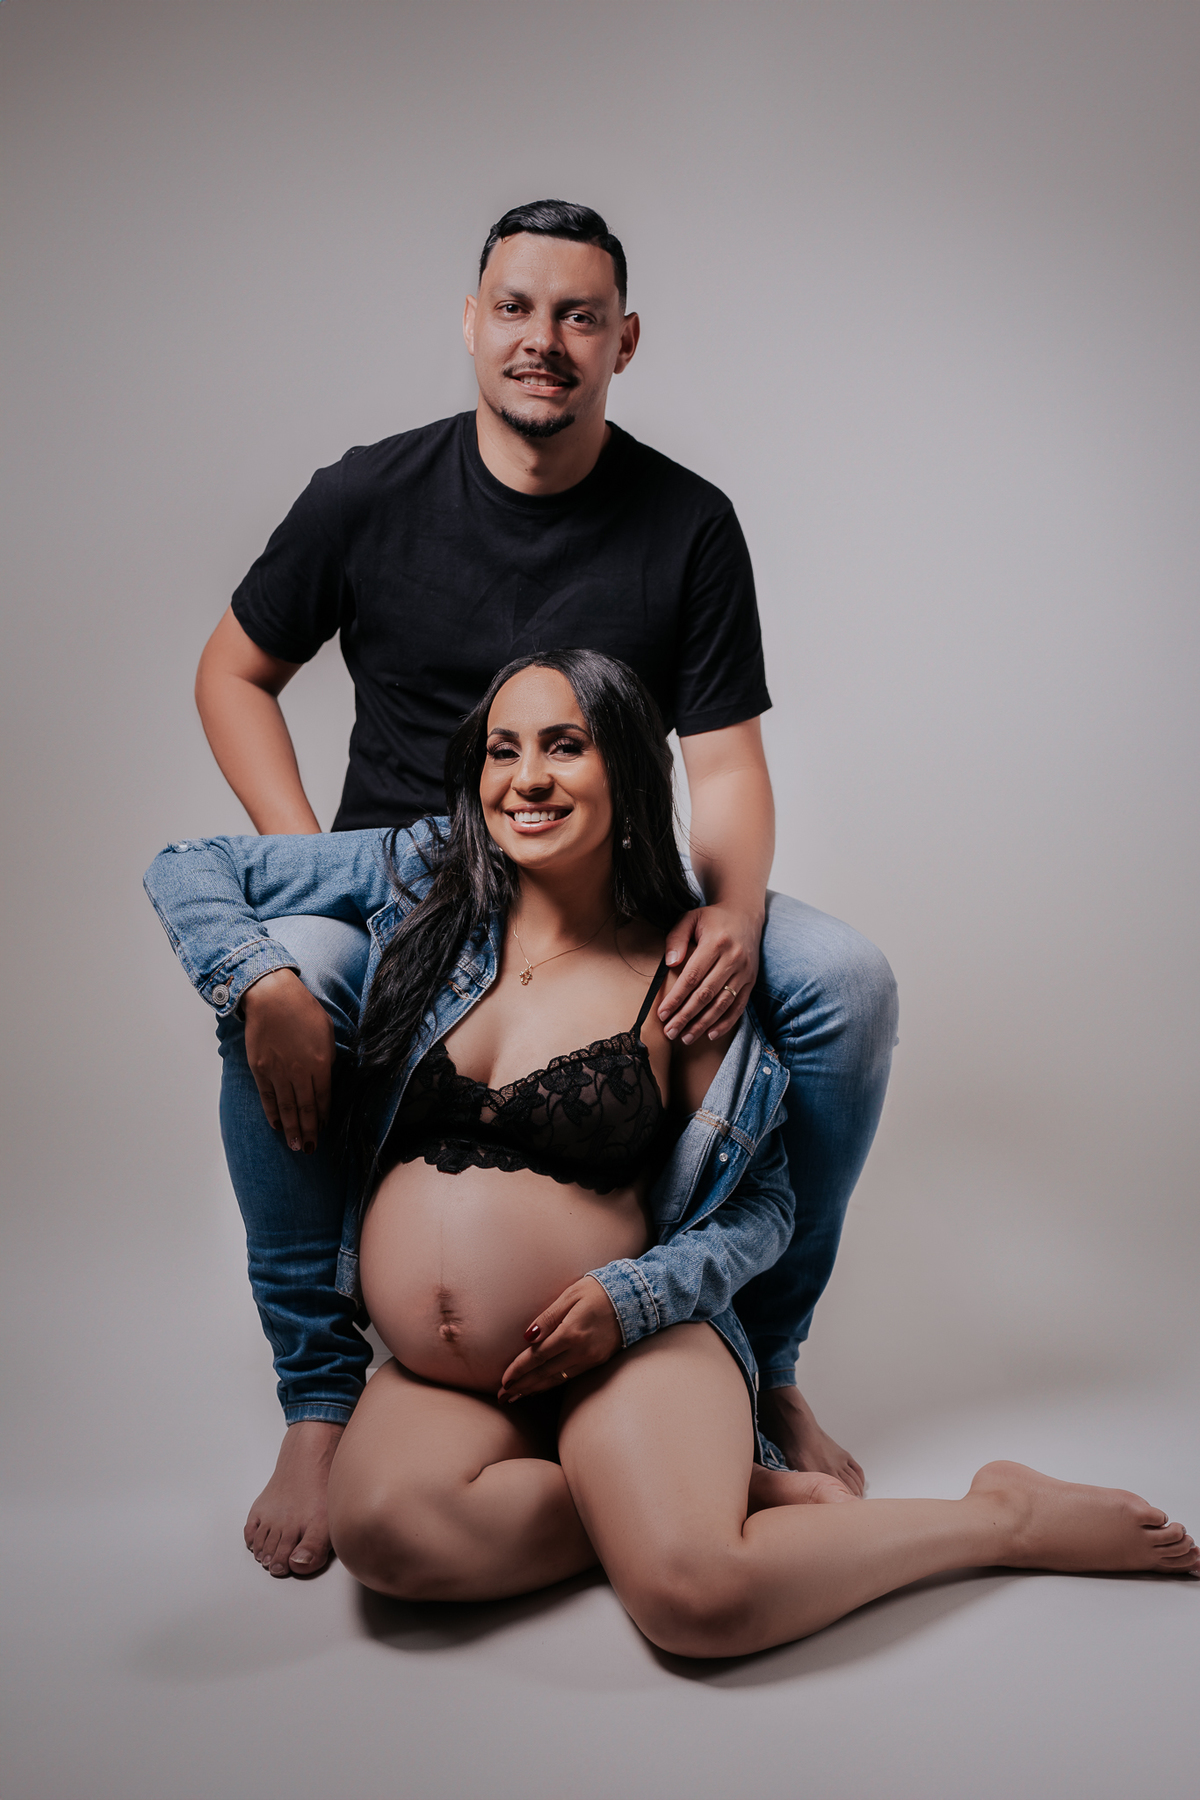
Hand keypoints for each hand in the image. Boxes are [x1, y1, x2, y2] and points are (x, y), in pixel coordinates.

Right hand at [241, 968, 334, 1151]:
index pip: (323, 1098)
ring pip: (286, 1108)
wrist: (271, 996)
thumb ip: (328, 1057)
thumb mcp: (327, 1031)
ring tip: (296, 1147)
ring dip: (292, 1129)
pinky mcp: (260, 1069)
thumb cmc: (302, 1009)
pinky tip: (277, 1125)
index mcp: (320, 1063)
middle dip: (309, 1131)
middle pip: (305, 1109)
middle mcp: (299, 1072)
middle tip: (310, 1149)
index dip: (323, 1116)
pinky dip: (273, 1113)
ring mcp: (278, 1072)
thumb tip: (326, 1074)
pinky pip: (268, 1097)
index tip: (324, 1128)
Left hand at [497, 1277, 622, 1400]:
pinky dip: (551, 1383)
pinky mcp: (597, 1361)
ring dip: (534, 1389)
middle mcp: (581, 1350)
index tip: (503, 1380)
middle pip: (544, 1373)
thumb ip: (547, 1317)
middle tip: (503, 1396)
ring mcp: (590, 1358)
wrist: (634, 1299)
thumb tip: (527, 1337)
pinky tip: (539, 1387)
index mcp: (571, 1332)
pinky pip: (569, 1377)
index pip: (538, 1356)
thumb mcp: (570, 1295)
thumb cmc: (597, 1291)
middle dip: (522, 1386)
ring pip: (556, 1379)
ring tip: (515, 1397)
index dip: (519, 1369)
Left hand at [658, 903, 761, 1042]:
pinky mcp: (751, 980)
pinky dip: (725, 1022)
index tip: (662, 1014)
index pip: (692, 977)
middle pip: (706, 994)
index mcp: (716, 943)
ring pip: (722, 1004)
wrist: (744, 915)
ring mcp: (745, 971)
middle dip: (686, 1016)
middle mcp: (733, 958)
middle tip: (670, 1031)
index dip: (676, 998)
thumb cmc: (712, 919)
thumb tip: (670, 964)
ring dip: (703, 1024)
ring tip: (686, 1037)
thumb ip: (676, 938)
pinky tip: (710, 1034)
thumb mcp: (690, 918)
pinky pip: (739, 1006)